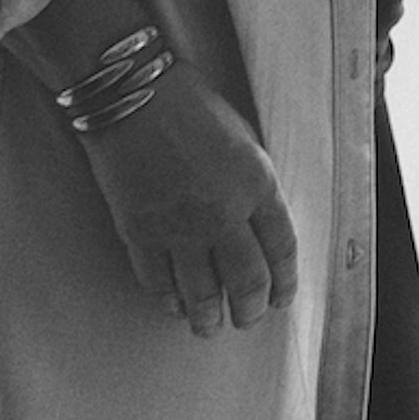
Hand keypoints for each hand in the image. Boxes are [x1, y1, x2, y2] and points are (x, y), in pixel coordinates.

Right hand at [74, 63, 300, 338]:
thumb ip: (253, 184)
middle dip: (251, 310)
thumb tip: (258, 224)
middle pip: (247, 281)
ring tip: (209, 326)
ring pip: (202, 294)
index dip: (285, 282)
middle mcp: (224, 212)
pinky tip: (173, 304)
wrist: (132, 94)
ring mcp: (180, 226)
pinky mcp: (141, 232)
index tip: (282, 298)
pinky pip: (158, 282)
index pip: (282, 249)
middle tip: (247, 319)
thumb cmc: (190, 104)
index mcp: (257, 183)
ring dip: (208, 318)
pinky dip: (168, 300)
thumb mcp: (243, 138)